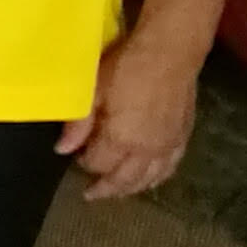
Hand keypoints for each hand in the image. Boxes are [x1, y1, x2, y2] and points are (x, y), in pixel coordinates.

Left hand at [63, 31, 199, 198]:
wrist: (170, 52)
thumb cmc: (126, 67)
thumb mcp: (92, 91)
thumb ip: (79, 124)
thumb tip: (62, 150)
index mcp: (122, 140)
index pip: (99, 164)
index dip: (84, 163)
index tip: (75, 156)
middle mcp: (147, 150)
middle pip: (125, 180)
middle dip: (106, 188)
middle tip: (91, 193)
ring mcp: (168, 145)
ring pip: (150, 178)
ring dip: (132, 188)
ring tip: (116, 191)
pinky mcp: (183, 136)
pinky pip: (170, 167)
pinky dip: (157, 177)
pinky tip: (150, 178)